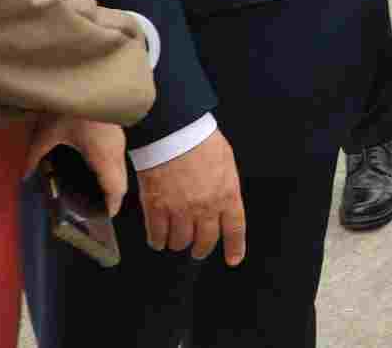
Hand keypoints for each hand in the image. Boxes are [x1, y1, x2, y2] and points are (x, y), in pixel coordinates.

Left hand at [25, 114, 128, 217]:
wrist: (93, 75)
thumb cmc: (71, 107)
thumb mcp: (47, 133)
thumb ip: (35, 156)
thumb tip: (22, 177)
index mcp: (103, 156)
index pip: (115, 188)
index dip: (111, 205)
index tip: (104, 217)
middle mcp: (116, 151)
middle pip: (121, 181)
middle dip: (112, 197)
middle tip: (95, 209)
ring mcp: (119, 139)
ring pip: (120, 168)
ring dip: (111, 181)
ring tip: (93, 191)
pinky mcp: (117, 130)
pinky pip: (117, 157)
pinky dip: (109, 169)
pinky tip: (93, 167)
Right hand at [136, 130, 246, 264]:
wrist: (173, 131)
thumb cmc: (201, 140)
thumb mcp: (225, 162)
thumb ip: (224, 186)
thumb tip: (222, 200)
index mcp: (227, 193)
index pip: (234, 228)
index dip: (234, 247)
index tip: (233, 259)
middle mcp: (205, 207)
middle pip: (205, 241)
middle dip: (201, 249)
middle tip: (197, 250)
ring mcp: (180, 210)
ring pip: (179, 242)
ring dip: (178, 244)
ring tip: (175, 240)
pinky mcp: (156, 208)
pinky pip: (157, 235)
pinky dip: (157, 240)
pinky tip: (158, 239)